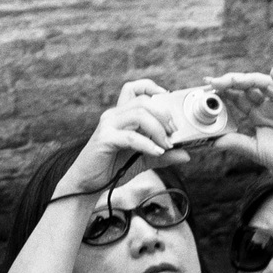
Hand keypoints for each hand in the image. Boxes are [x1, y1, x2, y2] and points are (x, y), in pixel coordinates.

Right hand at [58, 78, 189, 198]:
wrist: (87, 185)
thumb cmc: (112, 169)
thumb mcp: (143, 160)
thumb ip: (163, 156)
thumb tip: (186, 154)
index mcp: (121, 114)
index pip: (135, 88)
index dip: (154, 88)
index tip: (169, 101)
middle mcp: (114, 115)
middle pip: (143, 100)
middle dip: (164, 114)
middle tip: (173, 132)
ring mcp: (108, 125)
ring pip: (139, 113)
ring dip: (158, 128)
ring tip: (166, 145)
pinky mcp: (105, 139)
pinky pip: (131, 136)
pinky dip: (147, 144)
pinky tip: (157, 152)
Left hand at [209, 69, 272, 180]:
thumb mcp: (254, 150)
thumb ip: (236, 143)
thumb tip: (213, 142)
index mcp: (255, 113)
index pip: (237, 96)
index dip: (223, 90)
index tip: (207, 85)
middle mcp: (267, 104)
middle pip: (248, 86)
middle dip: (231, 81)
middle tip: (215, 81)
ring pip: (266, 84)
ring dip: (251, 79)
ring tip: (236, 79)